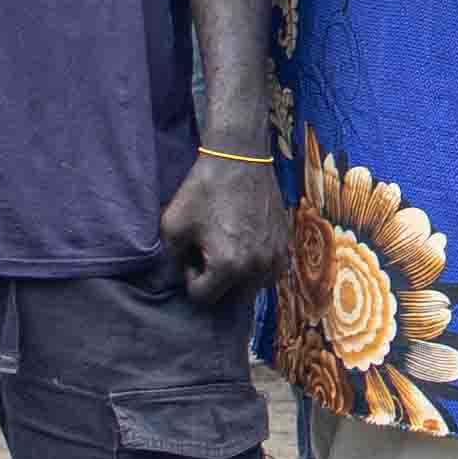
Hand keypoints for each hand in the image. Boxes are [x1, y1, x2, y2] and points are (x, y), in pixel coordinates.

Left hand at [162, 139, 284, 312]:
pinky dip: (256, 268)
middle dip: (216, 284)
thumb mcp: (172, 225)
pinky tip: (245, 245)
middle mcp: (256, 268)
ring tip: (227, 251)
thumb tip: (177, 274)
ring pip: (253, 289)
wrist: (240, 158)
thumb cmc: (203, 189)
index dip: (190, 278)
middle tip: (208, 255)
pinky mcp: (286, 245)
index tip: (191, 254)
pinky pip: (270, 273)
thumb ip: (171, 258)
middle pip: (231, 300)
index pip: (203, 297)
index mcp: (228, 266)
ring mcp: (275, 257)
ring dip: (238, 279)